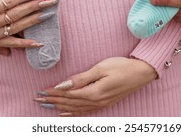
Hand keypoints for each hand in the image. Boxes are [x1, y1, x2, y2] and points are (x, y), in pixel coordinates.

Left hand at [35, 57, 157, 115]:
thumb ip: (81, 78)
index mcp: (94, 92)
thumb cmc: (122, 67)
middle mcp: (96, 102)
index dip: (54, 93)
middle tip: (38, 99)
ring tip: (46, 106)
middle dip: (53, 101)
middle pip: (69, 103)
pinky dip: (72, 113)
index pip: (68, 94)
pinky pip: (84, 111)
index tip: (41, 91)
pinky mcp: (105, 103)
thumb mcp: (101, 68)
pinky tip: (65, 113)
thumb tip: (63, 85)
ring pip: (75, 109)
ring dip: (59, 107)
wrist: (142, 73)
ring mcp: (101, 104)